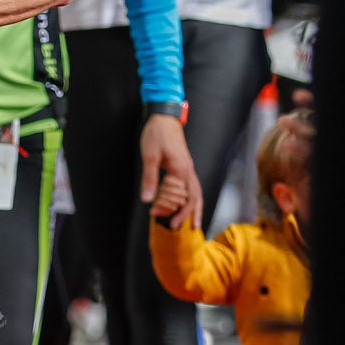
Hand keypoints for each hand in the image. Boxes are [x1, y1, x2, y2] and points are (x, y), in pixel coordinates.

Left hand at [138, 113, 200, 230]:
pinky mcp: (185, 166)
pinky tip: (189, 204)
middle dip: (185, 214)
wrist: (165, 117)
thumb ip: (149, 178)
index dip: (167, 207)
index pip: (177, 196)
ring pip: (196, 192)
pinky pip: (192, 186)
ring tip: (194, 224)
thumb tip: (147, 199)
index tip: (154, 213)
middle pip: (193, 197)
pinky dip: (192, 198)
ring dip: (194, 208)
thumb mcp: (149, 156)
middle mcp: (188, 170)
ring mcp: (188, 168)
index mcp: (180, 169)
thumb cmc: (157, 134)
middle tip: (175, 227)